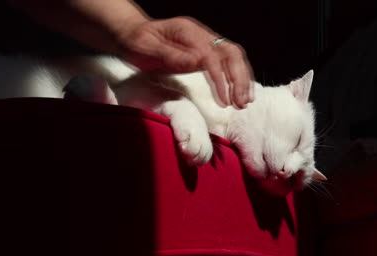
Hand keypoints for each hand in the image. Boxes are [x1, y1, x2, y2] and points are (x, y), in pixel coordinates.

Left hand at [116, 17, 254, 108]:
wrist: (133, 34)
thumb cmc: (137, 42)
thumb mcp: (147, 49)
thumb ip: (171, 55)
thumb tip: (198, 62)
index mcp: (187, 32)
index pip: (212, 55)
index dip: (220, 78)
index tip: (224, 100)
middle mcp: (201, 34)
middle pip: (231, 53)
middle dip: (239, 79)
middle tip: (241, 103)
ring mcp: (205, 41)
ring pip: (234, 56)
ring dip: (242, 79)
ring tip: (244, 102)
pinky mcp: (206, 51)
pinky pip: (228, 62)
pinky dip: (236, 77)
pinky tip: (239, 93)